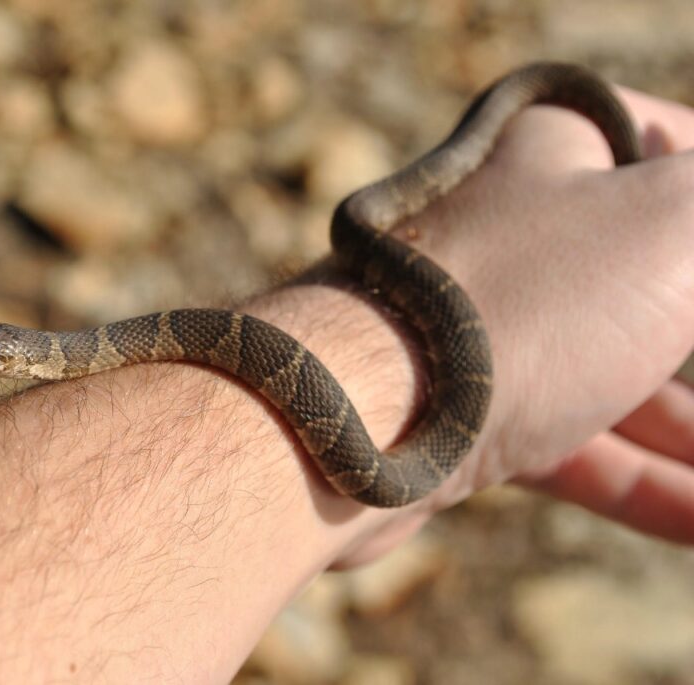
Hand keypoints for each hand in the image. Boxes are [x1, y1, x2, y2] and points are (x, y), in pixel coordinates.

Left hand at [394, 88, 693, 542]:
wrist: (355, 422)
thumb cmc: (514, 307)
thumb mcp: (668, 223)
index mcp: (541, 152)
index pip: (657, 137)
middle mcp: (504, 233)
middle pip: (645, 271)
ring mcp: (479, 330)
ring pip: (616, 370)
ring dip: (686, 427)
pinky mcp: (458, 415)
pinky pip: (573, 444)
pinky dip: (645, 480)